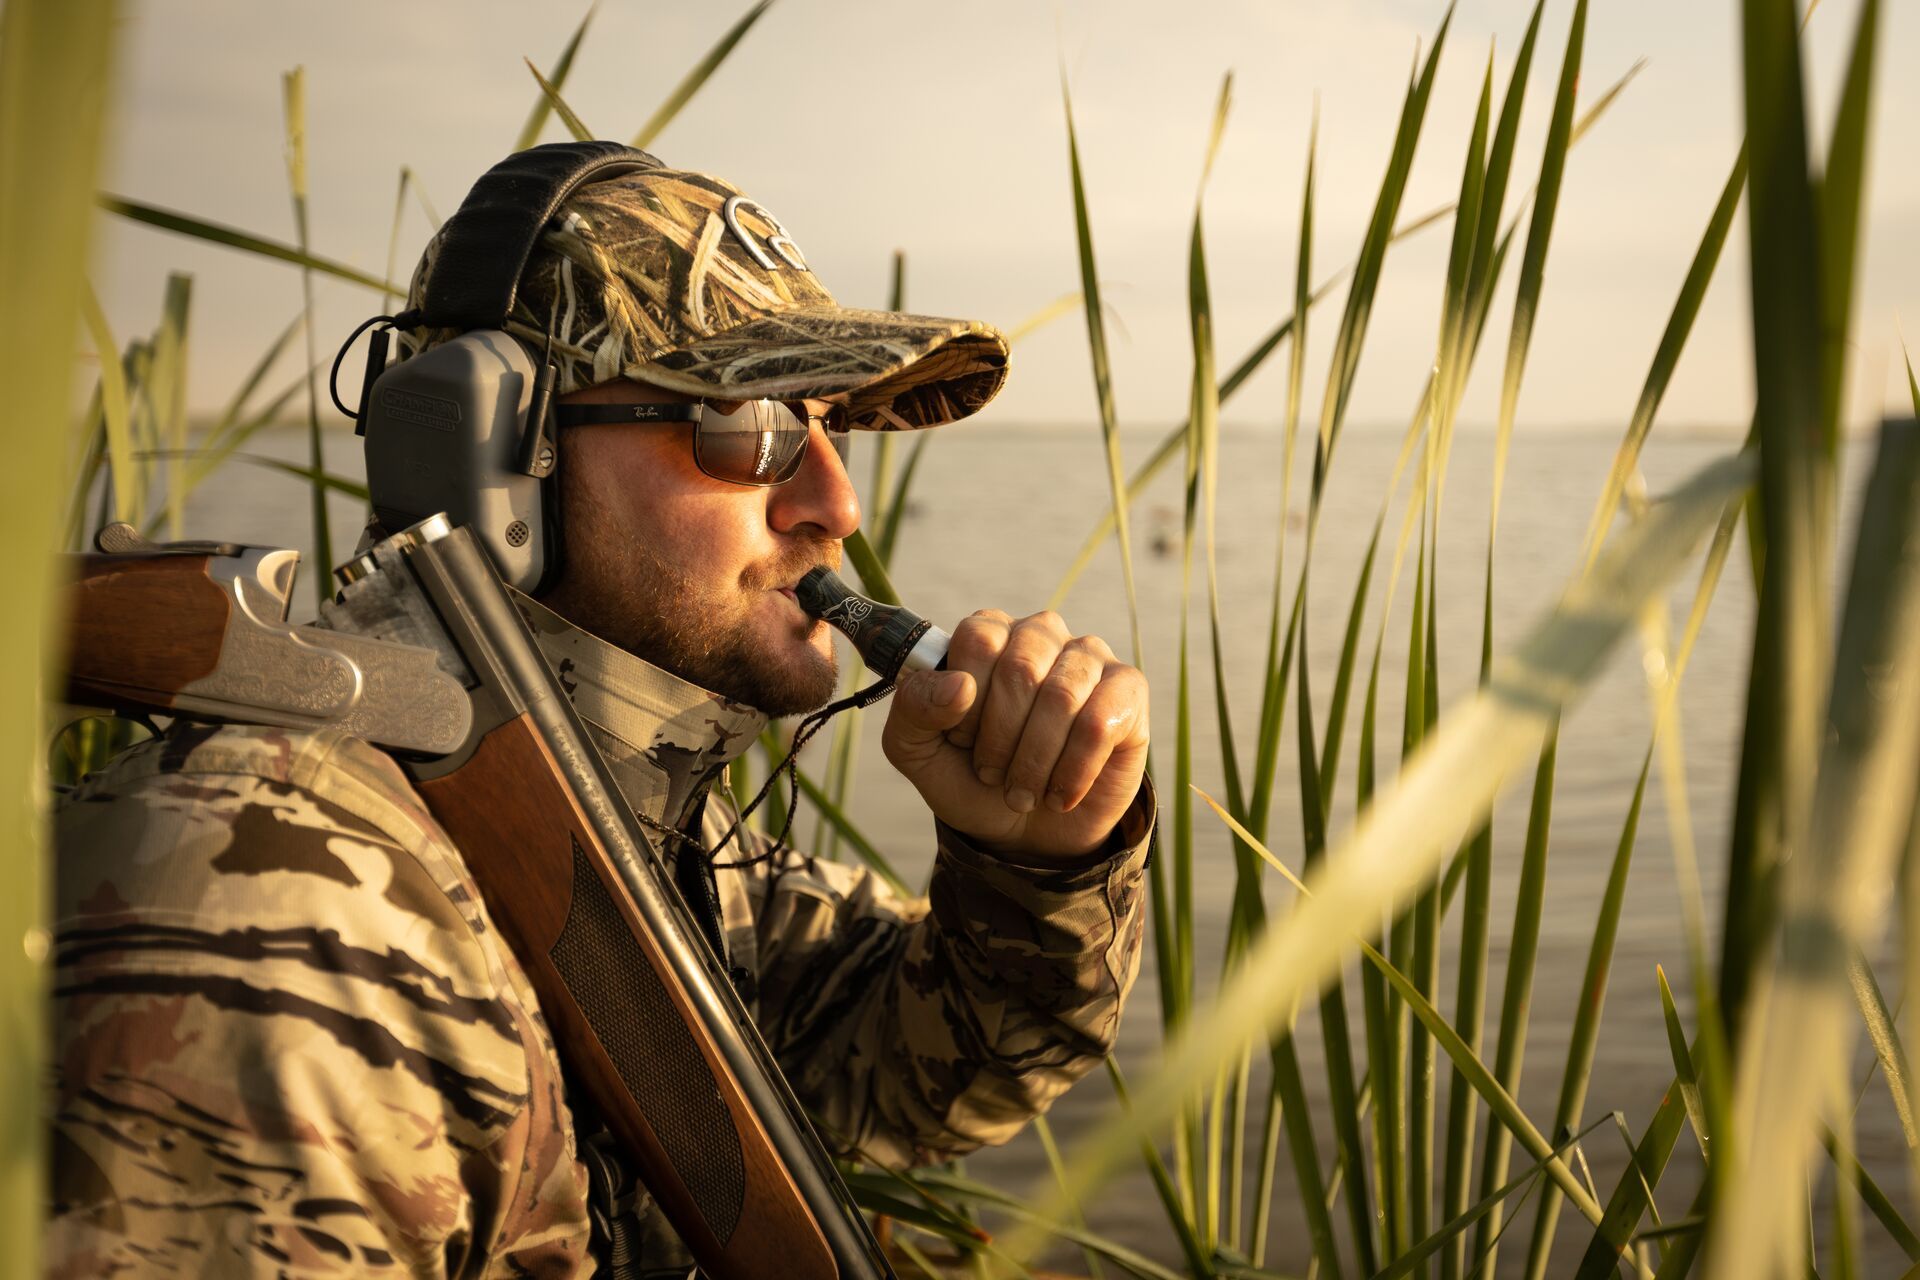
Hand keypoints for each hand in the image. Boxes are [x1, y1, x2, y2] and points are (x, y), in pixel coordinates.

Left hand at [881, 609, 1149, 859]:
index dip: (965, 703)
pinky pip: (1100, 723)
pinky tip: (1059, 794)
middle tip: (993, 776)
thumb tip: (958, 686)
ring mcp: (1089, 658)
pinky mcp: (1128, 691)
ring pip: (1062, 697)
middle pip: (1021, 669)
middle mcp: (1041, 634)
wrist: (1027, 832)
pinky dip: (1072, 772)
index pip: (978, 640)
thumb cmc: (972, 779)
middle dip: (1000, 739)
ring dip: (1034, 761)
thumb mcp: (918, 751)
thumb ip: (914, 710)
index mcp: (988, 635)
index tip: (960, 741)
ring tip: (1024, 792)